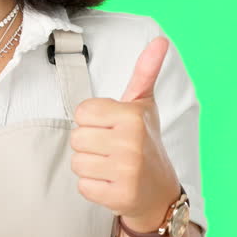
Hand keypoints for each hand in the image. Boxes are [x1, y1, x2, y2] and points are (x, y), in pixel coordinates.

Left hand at [69, 35, 181, 231]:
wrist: (160, 192)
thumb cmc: (146, 142)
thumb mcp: (144, 105)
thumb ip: (145, 72)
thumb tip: (160, 40)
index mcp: (132, 116)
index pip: (82, 113)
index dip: (92, 121)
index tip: (110, 128)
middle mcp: (131, 143)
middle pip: (76, 138)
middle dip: (90, 145)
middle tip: (111, 149)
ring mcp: (126, 172)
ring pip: (77, 163)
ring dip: (90, 166)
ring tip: (111, 166)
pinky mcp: (119, 197)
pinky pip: (83, 186)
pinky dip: (94, 187)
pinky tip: (111, 183)